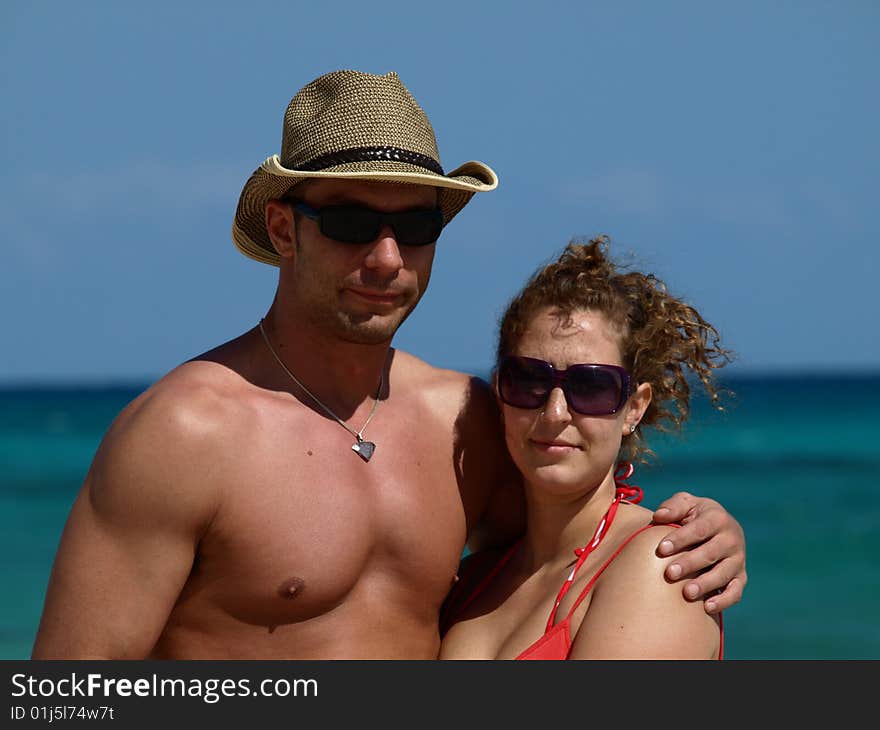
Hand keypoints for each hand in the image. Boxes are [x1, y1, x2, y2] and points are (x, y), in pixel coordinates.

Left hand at [652, 492, 746, 613]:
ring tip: (686, 593)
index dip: (680, 539)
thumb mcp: (685, 504)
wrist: (717, 527)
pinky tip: (707, 607)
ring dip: (706, 584)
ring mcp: (738, 559)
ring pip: (724, 574)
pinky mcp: (741, 577)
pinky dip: (724, 601)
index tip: (661, 549)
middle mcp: (732, 539)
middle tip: (669, 573)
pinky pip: (736, 591)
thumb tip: (658, 516)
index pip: (699, 530)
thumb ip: (672, 507)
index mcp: (718, 518)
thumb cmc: (694, 515)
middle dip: (689, 564)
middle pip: (710, 553)